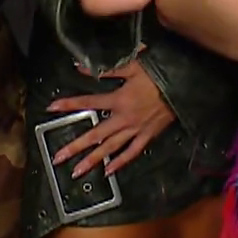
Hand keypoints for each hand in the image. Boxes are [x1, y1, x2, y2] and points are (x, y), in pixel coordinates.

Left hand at [46, 62, 176, 176]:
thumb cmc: (159, 73)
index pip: (88, 102)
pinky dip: (120, 163)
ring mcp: (136, 130)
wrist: (185, 85)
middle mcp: (124, 119)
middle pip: (95, 135)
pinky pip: (132, 153)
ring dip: (93, 161)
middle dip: (75, 146)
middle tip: (58, 158)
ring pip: (111, 149)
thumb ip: (107, 69)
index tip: (51, 108)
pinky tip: (108, 172)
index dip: (69, 104)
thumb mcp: (133, 65)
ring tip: (77, 172)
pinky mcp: (148, 136)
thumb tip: (81, 66)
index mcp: (119, 99)